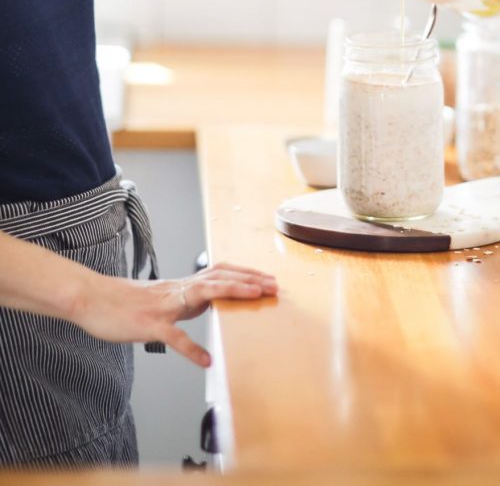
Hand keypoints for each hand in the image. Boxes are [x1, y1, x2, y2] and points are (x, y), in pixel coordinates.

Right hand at [71, 262, 277, 367]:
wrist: (92, 299)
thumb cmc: (125, 302)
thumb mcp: (162, 298)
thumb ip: (185, 299)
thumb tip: (207, 300)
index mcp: (181, 286)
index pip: (219, 273)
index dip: (244, 274)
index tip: (267, 278)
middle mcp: (177, 291)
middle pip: (219, 277)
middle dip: (248, 279)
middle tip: (273, 284)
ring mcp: (164, 307)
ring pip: (202, 293)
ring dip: (231, 292)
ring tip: (253, 297)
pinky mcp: (150, 325)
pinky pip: (173, 337)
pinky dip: (191, 349)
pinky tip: (206, 361)